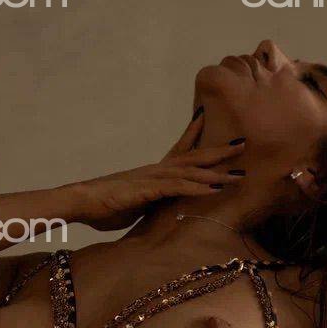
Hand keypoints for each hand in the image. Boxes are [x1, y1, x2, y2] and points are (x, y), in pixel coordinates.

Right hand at [71, 111, 244, 231]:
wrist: (82, 200)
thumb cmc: (103, 205)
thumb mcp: (133, 202)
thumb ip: (148, 201)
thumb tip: (154, 205)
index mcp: (154, 172)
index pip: (180, 150)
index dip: (196, 135)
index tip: (212, 123)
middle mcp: (157, 170)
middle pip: (195, 157)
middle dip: (220, 151)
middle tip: (244, 143)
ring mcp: (154, 178)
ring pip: (192, 173)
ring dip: (217, 173)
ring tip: (239, 173)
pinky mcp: (149, 190)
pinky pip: (178, 188)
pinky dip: (198, 188)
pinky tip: (214, 189)